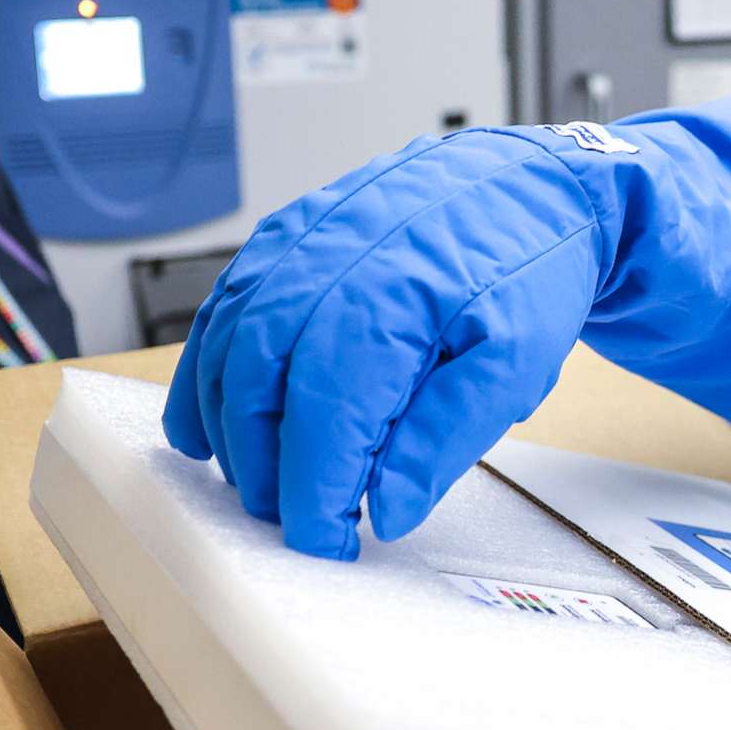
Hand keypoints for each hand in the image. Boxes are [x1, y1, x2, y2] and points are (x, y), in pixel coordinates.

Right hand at [162, 131, 609, 558]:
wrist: (527, 184)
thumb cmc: (527, 273)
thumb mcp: (518, 364)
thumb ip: (447, 437)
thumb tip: (387, 509)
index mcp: (390, 303)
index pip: (327, 421)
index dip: (315, 495)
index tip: (326, 545)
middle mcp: (327, 265)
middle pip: (259, 390)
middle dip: (266, 472)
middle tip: (296, 521)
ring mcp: (295, 245)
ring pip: (226, 354)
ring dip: (229, 433)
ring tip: (261, 486)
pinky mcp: (281, 238)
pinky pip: (219, 313)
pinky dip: (203, 378)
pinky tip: (207, 430)